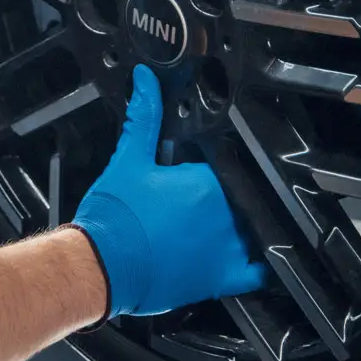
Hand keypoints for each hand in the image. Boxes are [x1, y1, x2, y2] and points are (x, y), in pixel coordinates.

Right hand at [72, 65, 267, 318]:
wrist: (99, 266)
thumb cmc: (113, 217)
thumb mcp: (128, 160)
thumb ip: (144, 118)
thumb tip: (146, 80)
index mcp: (207, 183)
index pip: (230, 165)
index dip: (220, 167)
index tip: (205, 171)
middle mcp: (225, 215)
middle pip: (243, 196)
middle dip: (230, 195)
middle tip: (205, 201)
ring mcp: (226, 249)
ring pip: (253, 229)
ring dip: (246, 225)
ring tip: (226, 225)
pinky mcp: (220, 279)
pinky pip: (256, 273)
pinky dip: (261, 264)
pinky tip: (258, 258)